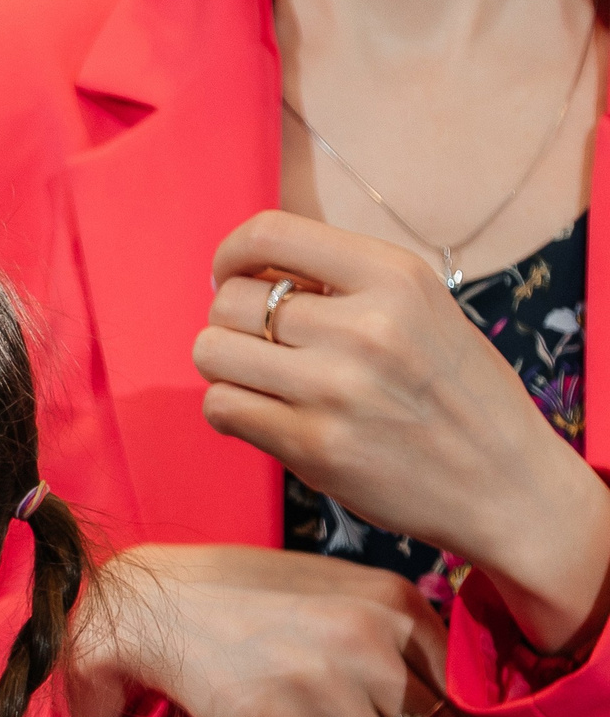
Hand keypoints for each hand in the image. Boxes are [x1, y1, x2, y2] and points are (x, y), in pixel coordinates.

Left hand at [198, 211, 609, 650]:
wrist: (505, 482)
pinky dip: (227, 410)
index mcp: (395, 276)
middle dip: (231, 322)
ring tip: (262, 380)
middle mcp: (365, 325)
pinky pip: (220, 406)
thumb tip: (248, 271)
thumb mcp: (422, 309)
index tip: (231, 277)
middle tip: (259, 345)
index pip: (271, 234)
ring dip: (225, 366)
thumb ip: (346, 284)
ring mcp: (335, 387)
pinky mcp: (312, 444)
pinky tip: (261, 416)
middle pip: (229, 300)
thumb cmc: (456, 394)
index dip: (231, 255)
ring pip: (211, 350)